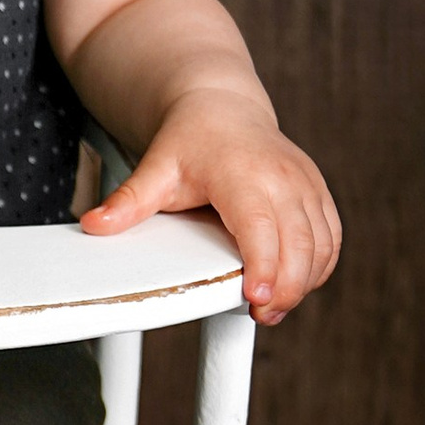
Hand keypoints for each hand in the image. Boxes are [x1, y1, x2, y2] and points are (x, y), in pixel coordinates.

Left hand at [80, 98, 341, 325]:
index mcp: (243, 174)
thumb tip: (93, 224)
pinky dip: (319, 266)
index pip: (261, 228)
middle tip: (261, 316)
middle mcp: (283, 177)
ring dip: (304, 281)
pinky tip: (296, 284)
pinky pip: (331, 238)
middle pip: (299, 244)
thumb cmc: (188, 141)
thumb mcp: (155, 169)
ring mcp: (306, 184)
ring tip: (274, 306)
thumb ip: (129, 201)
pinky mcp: (318, 192)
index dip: (264, 267)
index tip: (257, 300)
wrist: (221, 108)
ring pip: (321, 245)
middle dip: (286, 288)